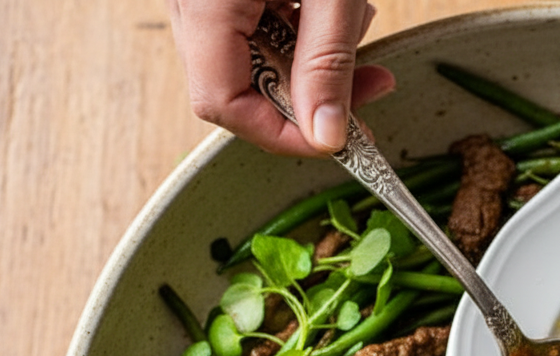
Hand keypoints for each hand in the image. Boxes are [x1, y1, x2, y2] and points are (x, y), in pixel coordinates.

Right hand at [167, 0, 395, 155]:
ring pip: (251, 56)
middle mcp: (187, 1)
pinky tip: (336, 9)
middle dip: (312, 94)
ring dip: (314, 58)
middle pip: (237, 85)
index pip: (222, 102)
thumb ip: (326, 61)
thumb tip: (327, 136)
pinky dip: (301, 27)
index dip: (282, 132)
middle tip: (372, 84)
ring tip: (358, 23)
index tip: (338, 137)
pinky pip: (253, 23)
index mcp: (203, 2)